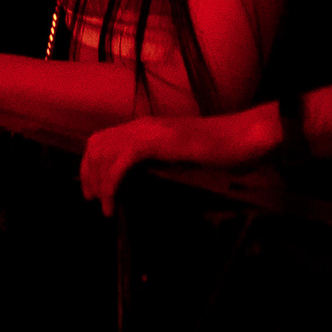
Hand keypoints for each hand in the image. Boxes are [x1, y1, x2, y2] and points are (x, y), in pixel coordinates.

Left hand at [78, 112, 269, 216]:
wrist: (243, 136)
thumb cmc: (219, 150)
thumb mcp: (180, 157)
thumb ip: (159, 163)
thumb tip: (142, 181)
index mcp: (146, 127)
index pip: (103, 138)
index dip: (91, 164)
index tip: (93, 190)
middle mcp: (143, 125)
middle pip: (96, 143)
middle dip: (88, 173)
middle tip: (93, 200)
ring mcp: (150, 130)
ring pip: (104, 151)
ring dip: (98, 181)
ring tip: (105, 206)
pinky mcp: (159, 141)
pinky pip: (122, 162)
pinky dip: (112, 183)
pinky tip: (114, 202)